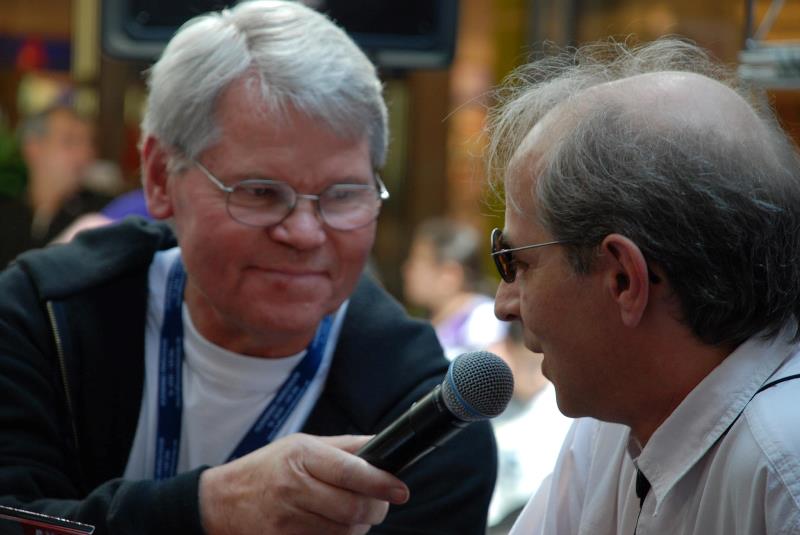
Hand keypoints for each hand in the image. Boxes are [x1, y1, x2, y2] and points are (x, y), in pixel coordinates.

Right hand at [199, 433, 409, 534]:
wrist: (222, 502)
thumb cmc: (268, 468)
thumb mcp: (302, 445)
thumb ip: (345, 447)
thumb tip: (383, 445)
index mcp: (301, 456)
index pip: (349, 471)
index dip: (380, 482)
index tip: (401, 489)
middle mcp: (293, 488)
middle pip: (352, 507)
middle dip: (377, 509)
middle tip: (381, 503)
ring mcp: (287, 521)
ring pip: (345, 532)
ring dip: (359, 525)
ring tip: (353, 512)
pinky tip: (334, 525)